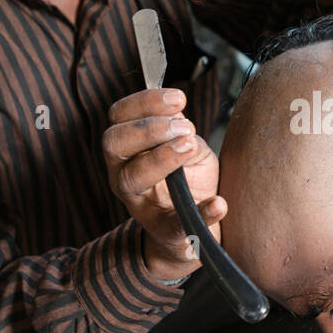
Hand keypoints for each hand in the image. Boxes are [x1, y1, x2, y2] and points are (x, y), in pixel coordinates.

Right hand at [102, 87, 222, 281]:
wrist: (192, 234)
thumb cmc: (188, 182)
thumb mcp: (188, 148)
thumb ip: (183, 131)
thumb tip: (182, 117)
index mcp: (128, 150)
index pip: (118, 117)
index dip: (144, 102)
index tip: (178, 98)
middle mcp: (124, 175)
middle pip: (113, 143)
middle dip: (148, 128)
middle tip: (185, 127)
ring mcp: (140, 206)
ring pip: (130, 178)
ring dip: (161, 158)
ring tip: (190, 146)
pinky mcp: (166, 234)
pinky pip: (176, 225)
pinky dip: (201, 213)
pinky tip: (218, 204)